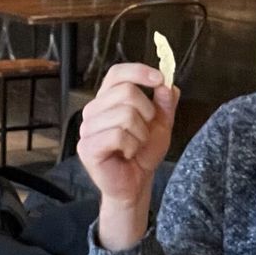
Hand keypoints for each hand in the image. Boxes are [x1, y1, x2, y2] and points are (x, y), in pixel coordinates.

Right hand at [76, 63, 178, 208]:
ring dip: (140, 134)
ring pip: (124, 114)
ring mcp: (87, 128)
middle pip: (126, 91)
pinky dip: (131, 146)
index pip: (118, 73)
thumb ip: (165, 103)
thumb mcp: (161, 125)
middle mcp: (93, 110)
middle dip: (147, 112)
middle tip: (144, 131)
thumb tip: (168, 84)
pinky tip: (126, 154)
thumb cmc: (143, 153)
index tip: (160, 80)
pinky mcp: (87, 147)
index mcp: (108, 99)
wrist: (135, 183)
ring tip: (135, 145)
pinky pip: (117, 135)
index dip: (139, 71)